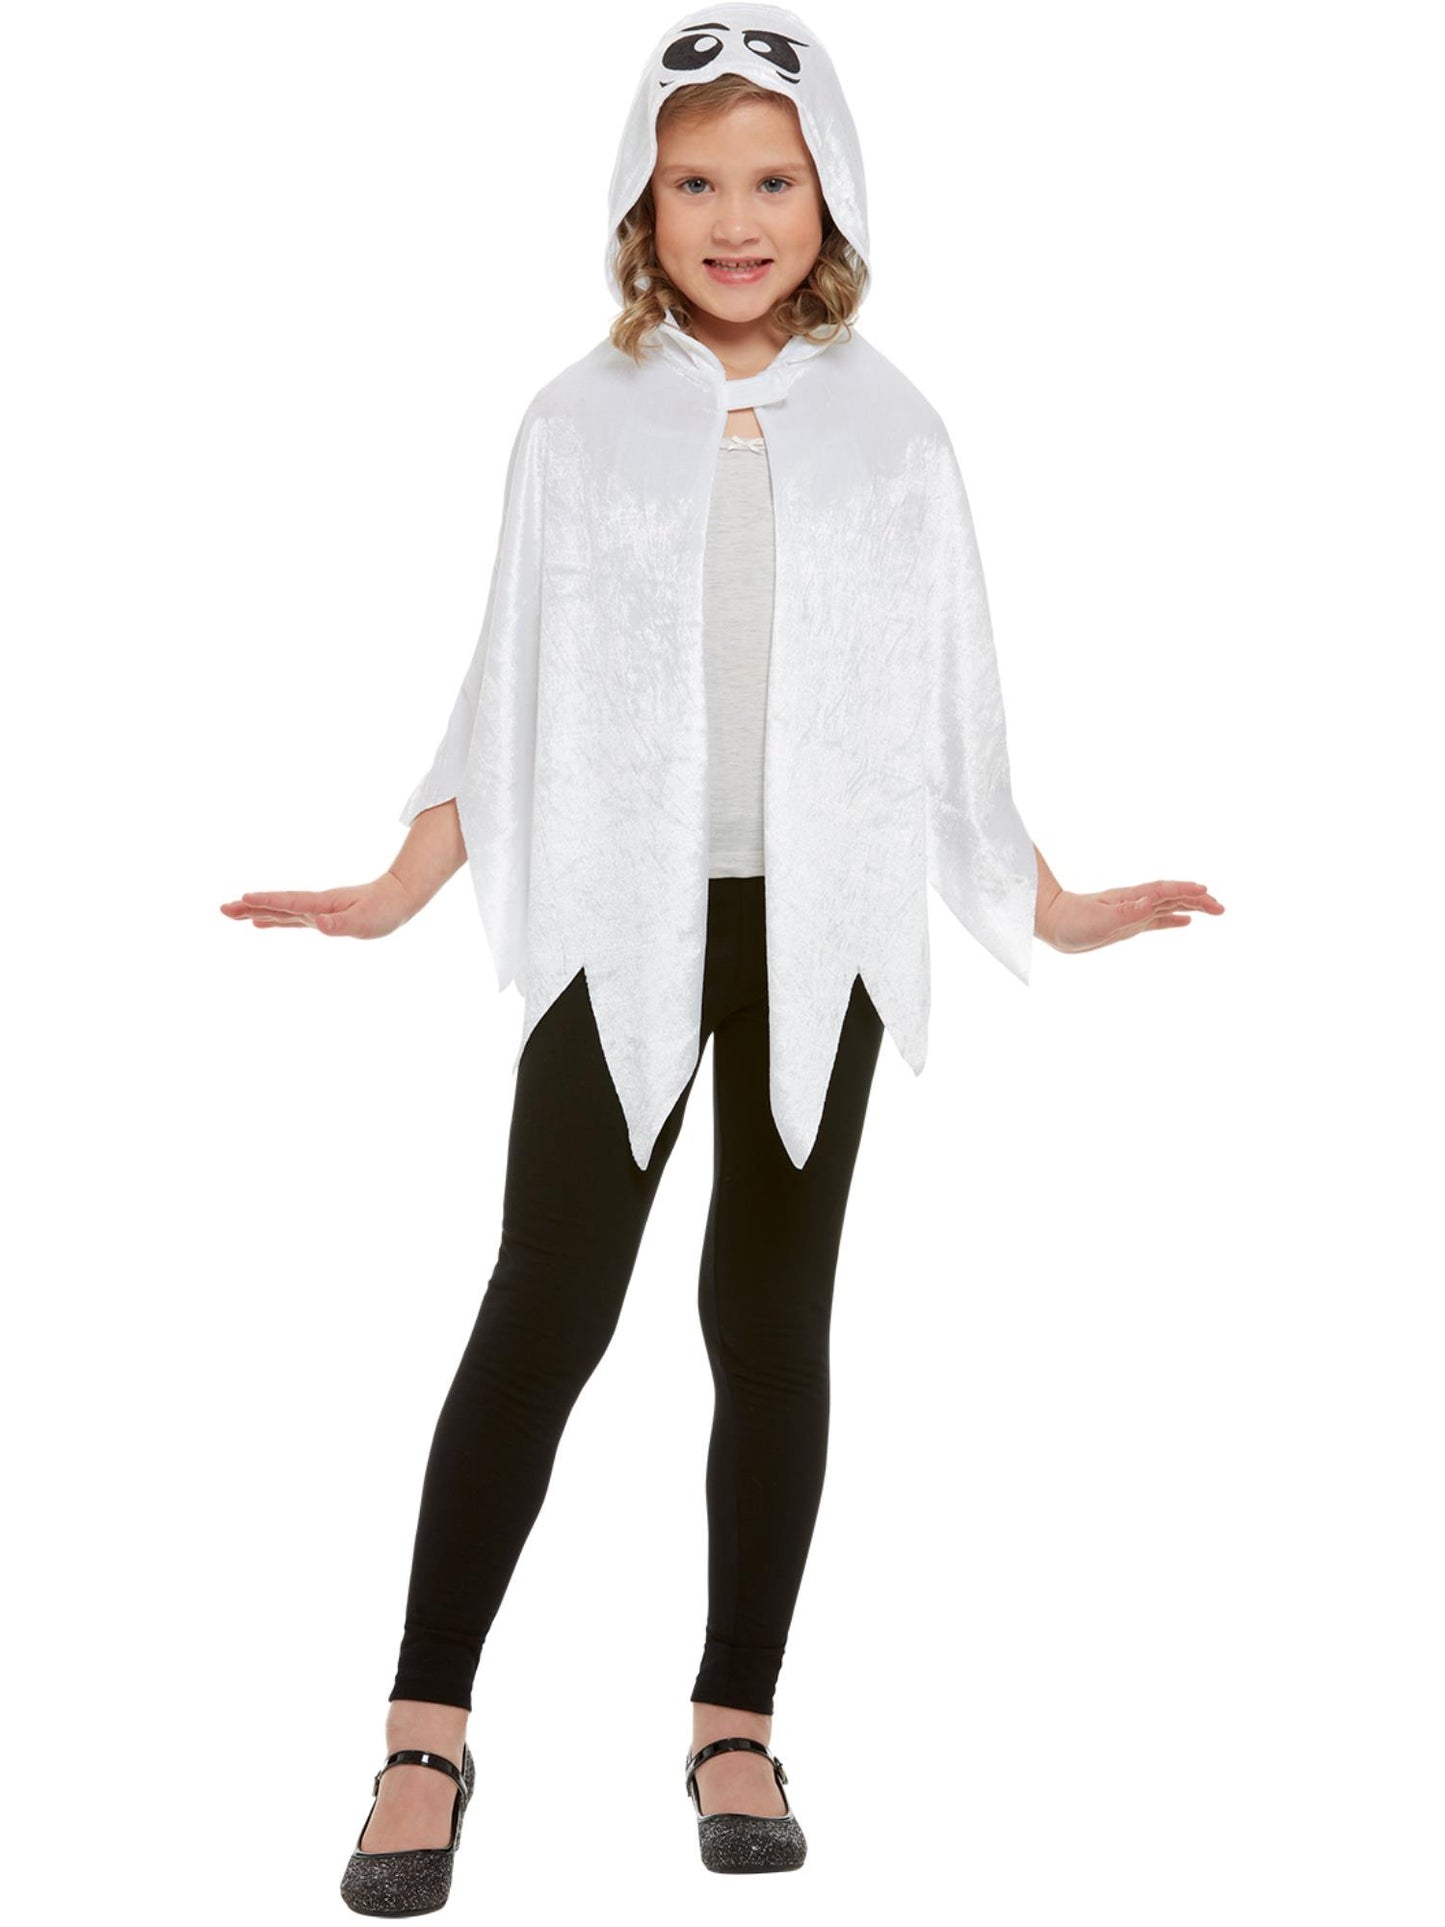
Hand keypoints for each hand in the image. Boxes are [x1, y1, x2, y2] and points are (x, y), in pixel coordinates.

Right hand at [218, 871, 418, 939]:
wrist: (396, 898)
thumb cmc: (383, 912)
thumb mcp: (365, 922)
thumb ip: (341, 924)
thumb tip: (319, 924)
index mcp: (323, 904)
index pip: (290, 902)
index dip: (268, 901)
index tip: (243, 898)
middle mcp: (315, 905)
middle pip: (277, 904)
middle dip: (249, 906)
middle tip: (222, 908)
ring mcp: (315, 909)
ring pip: (279, 910)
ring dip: (255, 911)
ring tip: (230, 913)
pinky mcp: (319, 915)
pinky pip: (289, 917)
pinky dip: (272, 918)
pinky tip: (259, 922)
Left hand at [1039, 880, 1223, 954]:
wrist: (1052, 923)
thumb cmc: (1072, 922)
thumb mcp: (1098, 920)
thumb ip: (1125, 911)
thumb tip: (1149, 901)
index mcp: (1131, 898)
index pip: (1164, 890)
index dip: (1185, 890)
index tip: (1205, 891)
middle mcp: (1135, 902)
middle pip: (1173, 896)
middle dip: (1198, 899)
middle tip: (1221, 907)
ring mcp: (1133, 912)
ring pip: (1170, 905)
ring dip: (1192, 906)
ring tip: (1215, 910)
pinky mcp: (1128, 924)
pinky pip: (1157, 920)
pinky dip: (1174, 919)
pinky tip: (1187, 922)